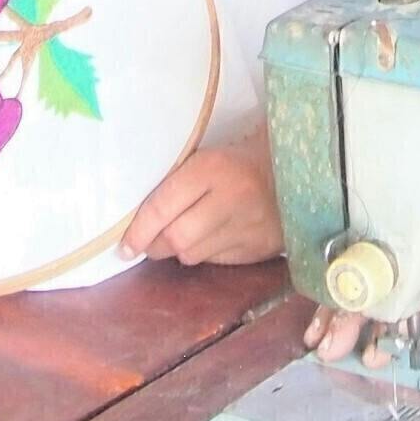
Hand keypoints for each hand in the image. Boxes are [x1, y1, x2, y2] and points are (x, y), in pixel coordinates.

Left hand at [119, 142, 282, 265]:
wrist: (295, 169)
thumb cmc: (238, 161)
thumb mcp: (206, 158)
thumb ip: (176, 184)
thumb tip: (136, 220)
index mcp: (212, 167)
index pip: (162, 206)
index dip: (138, 231)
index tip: (124, 246)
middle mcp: (230, 198)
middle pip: (175, 238)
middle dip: (155, 246)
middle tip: (148, 244)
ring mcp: (247, 227)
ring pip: (192, 255)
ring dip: (179, 251)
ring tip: (182, 236)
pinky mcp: (258, 248)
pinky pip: (215, 261)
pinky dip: (205, 254)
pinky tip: (210, 239)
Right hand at [306, 228, 419, 366]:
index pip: (405, 291)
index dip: (378, 319)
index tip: (360, 343)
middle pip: (378, 284)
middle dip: (347, 314)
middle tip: (324, 346)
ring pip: (371, 279)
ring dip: (343, 306)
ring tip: (318, 335)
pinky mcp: (418, 260)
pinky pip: (379, 276)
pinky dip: (355, 295)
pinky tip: (333, 314)